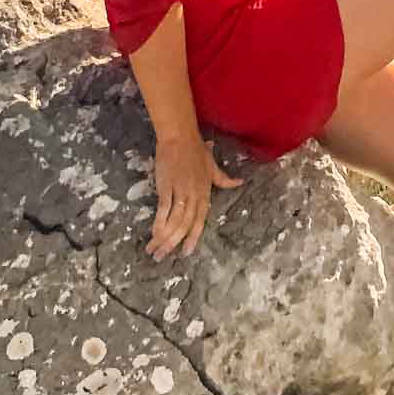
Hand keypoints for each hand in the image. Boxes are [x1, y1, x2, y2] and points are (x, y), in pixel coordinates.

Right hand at [148, 131, 243, 258]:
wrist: (180, 136)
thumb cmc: (196, 151)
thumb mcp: (212, 166)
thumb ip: (224, 180)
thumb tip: (240, 183)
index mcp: (205, 192)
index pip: (201, 220)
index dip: (193, 237)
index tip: (186, 252)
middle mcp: (194, 194)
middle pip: (185, 224)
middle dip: (173, 243)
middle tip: (161, 258)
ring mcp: (180, 191)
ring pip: (174, 220)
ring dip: (163, 237)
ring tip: (154, 250)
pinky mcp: (166, 186)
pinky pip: (163, 209)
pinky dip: (159, 223)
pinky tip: (153, 234)